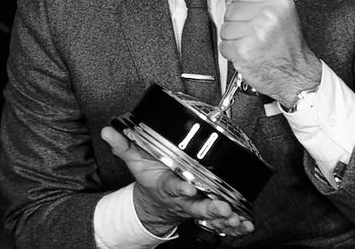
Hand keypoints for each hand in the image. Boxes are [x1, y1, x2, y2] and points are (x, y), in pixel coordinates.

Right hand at [100, 126, 254, 236]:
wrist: (156, 204)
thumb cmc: (151, 180)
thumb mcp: (135, 162)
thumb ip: (124, 146)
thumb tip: (108, 131)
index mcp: (168, 186)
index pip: (174, 186)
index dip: (181, 188)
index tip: (188, 187)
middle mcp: (184, 200)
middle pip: (198, 206)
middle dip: (210, 208)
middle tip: (222, 207)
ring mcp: (196, 208)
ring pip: (212, 216)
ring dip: (225, 218)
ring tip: (236, 217)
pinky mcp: (207, 213)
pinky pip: (222, 222)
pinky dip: (235, 225)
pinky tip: (246, 224)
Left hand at [220, 0, 321, 105]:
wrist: (296, 75)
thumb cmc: (289, 49)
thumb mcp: (284, 16)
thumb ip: (260, 1)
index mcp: (279, 3)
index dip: (240, 1)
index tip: (242, 8)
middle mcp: (268, 15)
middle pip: (232, 8)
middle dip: (237, 22)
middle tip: (252, 32)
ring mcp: (255, 32)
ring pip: (225, 27)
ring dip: (233, 38)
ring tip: (250, 43)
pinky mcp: (243, 50)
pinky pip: (224, 45)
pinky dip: (231, 51)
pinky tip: (246, 53)